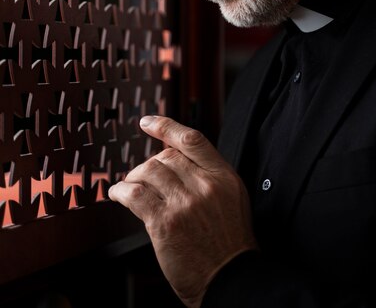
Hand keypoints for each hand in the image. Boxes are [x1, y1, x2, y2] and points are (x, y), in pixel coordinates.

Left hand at [108, 115, 257, 307]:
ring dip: (134, 177)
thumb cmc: (229, 241)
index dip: (166, 126)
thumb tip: (173, 156)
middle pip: (165, 156)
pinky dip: (121, 191)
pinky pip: (135, 195)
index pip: (192, 139)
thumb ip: (206, 174)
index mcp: (223, 176)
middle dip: (149, 165)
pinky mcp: (165, 223)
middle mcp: (204, 186)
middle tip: (142, 178)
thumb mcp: (231, 197)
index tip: (148, 123)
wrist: (231, 278)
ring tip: (129, 187)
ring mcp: (185, 204)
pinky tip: (118, 194)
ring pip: (148, 171)